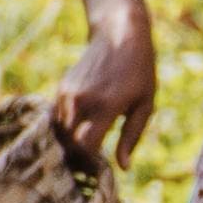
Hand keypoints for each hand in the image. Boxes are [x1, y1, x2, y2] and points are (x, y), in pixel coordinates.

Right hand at [51, 8, 157, 166]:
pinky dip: (66, 127)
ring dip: (70, 142)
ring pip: (60, 131)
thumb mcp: (145, 104)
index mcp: (106, 106)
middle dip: (78, 156)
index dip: (89, 162)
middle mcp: (83, 100)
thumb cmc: (140, 72)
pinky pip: (58, 117)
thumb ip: (132, 137)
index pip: (85, 146)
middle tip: (90, 164)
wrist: (119, 34)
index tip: (98, 168)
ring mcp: (69, 93)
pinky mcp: (62, 88)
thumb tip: (123, 167)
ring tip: (85, 148)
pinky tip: (80, 129)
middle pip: (69, 142)